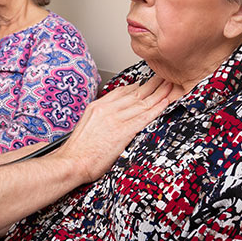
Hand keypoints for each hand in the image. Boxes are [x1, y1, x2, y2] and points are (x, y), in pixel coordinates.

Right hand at [57, 77, 172, 183]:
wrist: (72, 162)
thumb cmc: (77, 152)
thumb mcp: (84, 127)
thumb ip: (97, 120)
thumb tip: (107, 122)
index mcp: (96, 107)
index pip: (120, 92)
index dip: (136, 86)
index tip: (144, 84)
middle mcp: (106, 109)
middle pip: (134, 93)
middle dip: (151, 84)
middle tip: (163, 78)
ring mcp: (115, 119)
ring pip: (143, 102)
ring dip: (159, 93)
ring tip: (170, 86)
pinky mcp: (124, 131)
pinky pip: (145, 116)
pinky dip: (158, 108)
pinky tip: (166, 102)